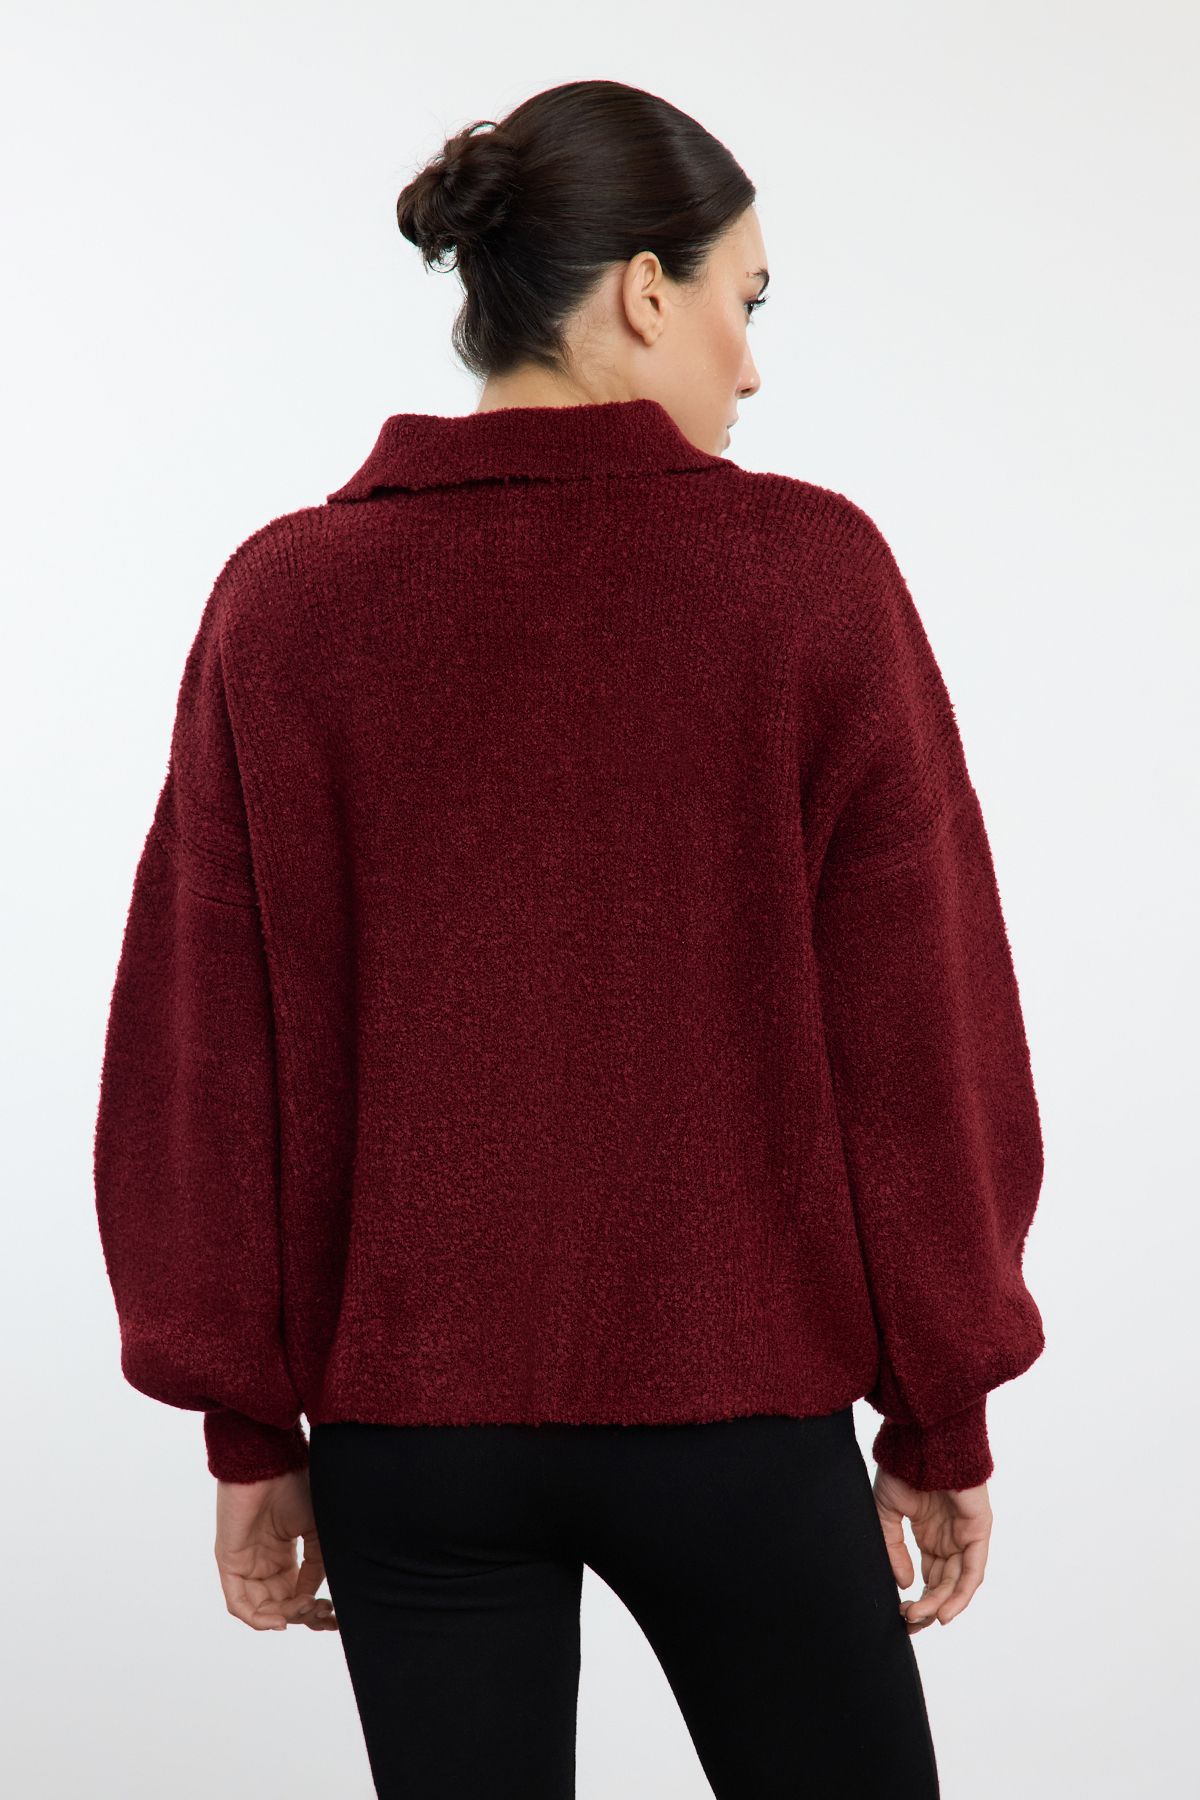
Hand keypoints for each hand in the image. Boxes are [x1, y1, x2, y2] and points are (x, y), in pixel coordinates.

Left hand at [214, 1465, 339, 1632]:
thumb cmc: (294, 1484)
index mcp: (283, 1555)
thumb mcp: (316, 1528)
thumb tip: (315, 1597)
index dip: (315, 1611)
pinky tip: (282, 1619)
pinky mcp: (229, 1563)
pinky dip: (260, 1619)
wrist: (270, 1462)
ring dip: (287, 1616)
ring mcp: (245, 1565)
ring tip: (306, 1606)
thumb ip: (317, 1564)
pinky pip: (239, 1604)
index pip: (296, 1595)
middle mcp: (263, 1564)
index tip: (335, 1617)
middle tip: (323, 1611)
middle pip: (281, 1607)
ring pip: (263, 1610)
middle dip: (303, 1615)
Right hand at [872, 1467, 991, 1635]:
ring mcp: (965, 1535)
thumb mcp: (886, 1511)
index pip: (928, 1578)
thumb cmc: (903, 1466)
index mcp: (929, 1534)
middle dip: (927, 1607)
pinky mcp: (978, 1531)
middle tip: (909, 1622)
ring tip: (920, 1618)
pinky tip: (944, 1611)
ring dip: (940, 1604)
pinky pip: (973, 1570)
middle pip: (943, 1585)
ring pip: (957, 1582)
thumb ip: (893, 1548)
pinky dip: (961, 1594)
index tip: (899, 1615)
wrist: (920, 1439)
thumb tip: (904, 1583)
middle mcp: (949, 1539)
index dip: (916, 1600)